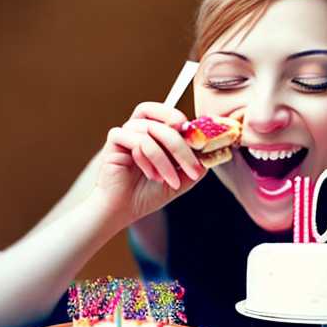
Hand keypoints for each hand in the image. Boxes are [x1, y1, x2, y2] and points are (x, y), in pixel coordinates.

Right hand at [93, 102, 206, 233]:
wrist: (123, 209)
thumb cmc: (148, 194)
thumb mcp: (179, 181)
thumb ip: (194, 166)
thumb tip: (211, 153)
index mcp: (156, 134)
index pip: (173, 116)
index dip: (190, 128)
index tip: (203, 145)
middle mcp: (141, 128)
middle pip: (165, 121)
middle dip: (183, 146)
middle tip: (194, 170)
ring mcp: (127, 132)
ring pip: (152, 131)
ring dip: (166, 160)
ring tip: (171, 181)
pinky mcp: (115, 139)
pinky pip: (138, 141)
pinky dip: (150, 160)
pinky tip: (153, 177)